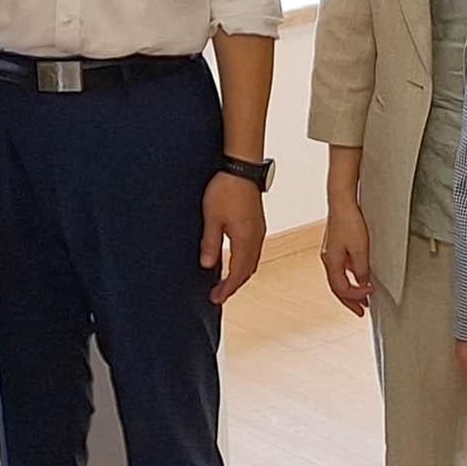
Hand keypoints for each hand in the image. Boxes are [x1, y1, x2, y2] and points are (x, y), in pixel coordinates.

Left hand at [200, 171, 266, 305]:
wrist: (242, 167)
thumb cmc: (226, 189)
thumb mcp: (212, 217)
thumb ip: (210, 243)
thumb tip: (208, 265)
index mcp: (246, 240)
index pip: (237, 273)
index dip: (227, 288)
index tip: (215, 298)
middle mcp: (256, 238)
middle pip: (247, 270)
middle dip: (234, 285)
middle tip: (219, 294)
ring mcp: (258, 230)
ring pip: (251, 261)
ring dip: (240, 274)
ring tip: (226, 282)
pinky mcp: (257, 223)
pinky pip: (252, 250)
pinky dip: (244, 261)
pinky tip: (234, 259)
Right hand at [320, 198, 374, 317]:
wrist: (342, 201)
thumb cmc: (348, 221)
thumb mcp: (360, 248)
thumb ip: (362, 268)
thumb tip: (363, 283)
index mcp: (331, 261)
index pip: (341, 288)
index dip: (355, 297)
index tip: (369, 298)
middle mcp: (328, 259)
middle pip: (337, 287)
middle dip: (350, 300)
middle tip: (361, 311)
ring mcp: (331, 252)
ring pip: (339, 278)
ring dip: (351, 289)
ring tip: (362, 296)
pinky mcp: (336, 246)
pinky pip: (341, 268)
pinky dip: (350, 276)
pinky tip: (358, 276)